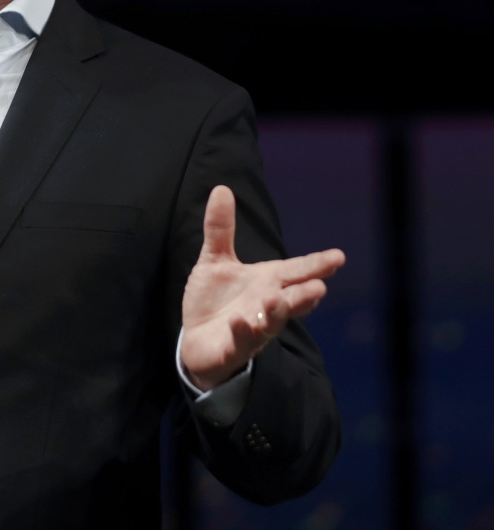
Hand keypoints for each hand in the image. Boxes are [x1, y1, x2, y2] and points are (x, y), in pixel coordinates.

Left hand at [180, 185, 344, 390]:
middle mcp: (265, 306)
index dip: (316, 265)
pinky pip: (241, 341)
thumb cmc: (215, 301)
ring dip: (276, 313)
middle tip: (319, 287)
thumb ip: (220, 229)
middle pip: (291, 300)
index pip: (295, 271)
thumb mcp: (215, 261)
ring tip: (276, 301)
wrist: (197, 341)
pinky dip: (242, 333)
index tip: (338, 256)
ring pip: (271, 323)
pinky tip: (240, 323)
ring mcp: (252, 329)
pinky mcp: (232, 348)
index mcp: (267, 282)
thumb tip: (221, 188)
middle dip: (304, 295)